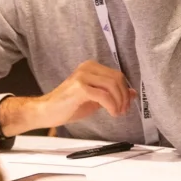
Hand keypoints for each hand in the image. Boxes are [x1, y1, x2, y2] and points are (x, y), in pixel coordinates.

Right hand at [0, 61, 135, 132]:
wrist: (47, 111)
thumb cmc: (69, 105)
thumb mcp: (95, 98)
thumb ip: (112, 93)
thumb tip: (132, 93)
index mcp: (91, 67)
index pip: (117, 75)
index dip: (125, 90)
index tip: (125, 105)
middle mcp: (87, 68)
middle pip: (117, 78)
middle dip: (124, 96)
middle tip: (123, 110)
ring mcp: (83, 76)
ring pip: (112, 85)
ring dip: (119, 101)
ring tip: (117, 112)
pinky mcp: (80, 88)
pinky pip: (104, 95)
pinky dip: (112, 105)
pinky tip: (111, 112)